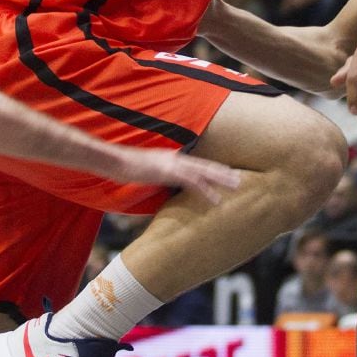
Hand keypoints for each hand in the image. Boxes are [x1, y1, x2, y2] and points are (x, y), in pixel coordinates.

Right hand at [111, 146, 240, 203]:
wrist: (117, 161)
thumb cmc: (128, 166)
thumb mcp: (148, 167)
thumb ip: (160, 171)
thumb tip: (167, 179)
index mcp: (173, 157)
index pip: (198, 162)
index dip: (213, 167)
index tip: (228, 171)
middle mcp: (177, 158)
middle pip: (206, 165)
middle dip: (223, 172)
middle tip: (239, 178)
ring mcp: (174, 164)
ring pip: (204, 172)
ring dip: (221, 179)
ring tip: (235, 186)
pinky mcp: (169, 172)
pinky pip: (192, 182)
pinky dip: (206, 191)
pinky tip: (215, 199)